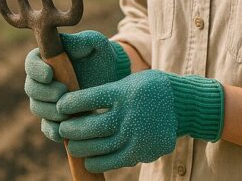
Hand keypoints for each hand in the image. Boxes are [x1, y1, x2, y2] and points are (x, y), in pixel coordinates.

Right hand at [24, 30, 130, 142]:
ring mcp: (47, 99)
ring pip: (37, 107)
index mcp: (47, 58)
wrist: (113, 78)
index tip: (50, 75)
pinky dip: (51, 130)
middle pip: (31, 88)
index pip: (31, 62)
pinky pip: (47, 126)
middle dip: (44, 93)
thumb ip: (80, 40)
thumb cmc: (101, 55)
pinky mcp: (56, 117)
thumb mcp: (94, 43)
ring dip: (48, 112)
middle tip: (62, 93)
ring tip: (67, 112)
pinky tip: (62, 133)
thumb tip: (63, 43)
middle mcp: (42, 79)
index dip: (36, 70)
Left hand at [55, 70, 223, 172]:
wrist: (181, 104)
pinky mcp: (143, 152)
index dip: (71, 103)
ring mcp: (137, 135)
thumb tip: (74, 105)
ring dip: (81, 147)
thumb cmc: (148, 89)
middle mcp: (130, 114)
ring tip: (71, 145)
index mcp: (124, 92)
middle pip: (92, 126)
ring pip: (100, 146)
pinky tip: (88, 159)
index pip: (89, 98)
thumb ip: (105, 91)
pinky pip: (115, 161)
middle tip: (62, 128)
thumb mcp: (128, 81)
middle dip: (71, 128)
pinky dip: (98, 161)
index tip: (60, 106)